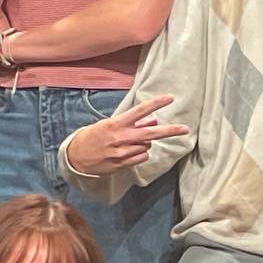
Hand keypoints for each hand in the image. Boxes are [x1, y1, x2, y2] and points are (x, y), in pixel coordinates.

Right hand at [66, 95, 190, 174]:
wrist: (76, 157)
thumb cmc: (94, 136)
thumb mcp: (110, 125)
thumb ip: (132, 123)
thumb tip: (153, 121)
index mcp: (117, 123)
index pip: (141, 110)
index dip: (157, 103)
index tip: (170, 98)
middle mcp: (121, 137)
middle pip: (152, 133)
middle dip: (170, 131)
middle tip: (185, 129)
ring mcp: (123, 152)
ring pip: (147, 146)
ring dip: (145, 142)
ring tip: (129, 141)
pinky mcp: (123, 164)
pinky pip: (142, 156)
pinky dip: (140, 153)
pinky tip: (128, 152)